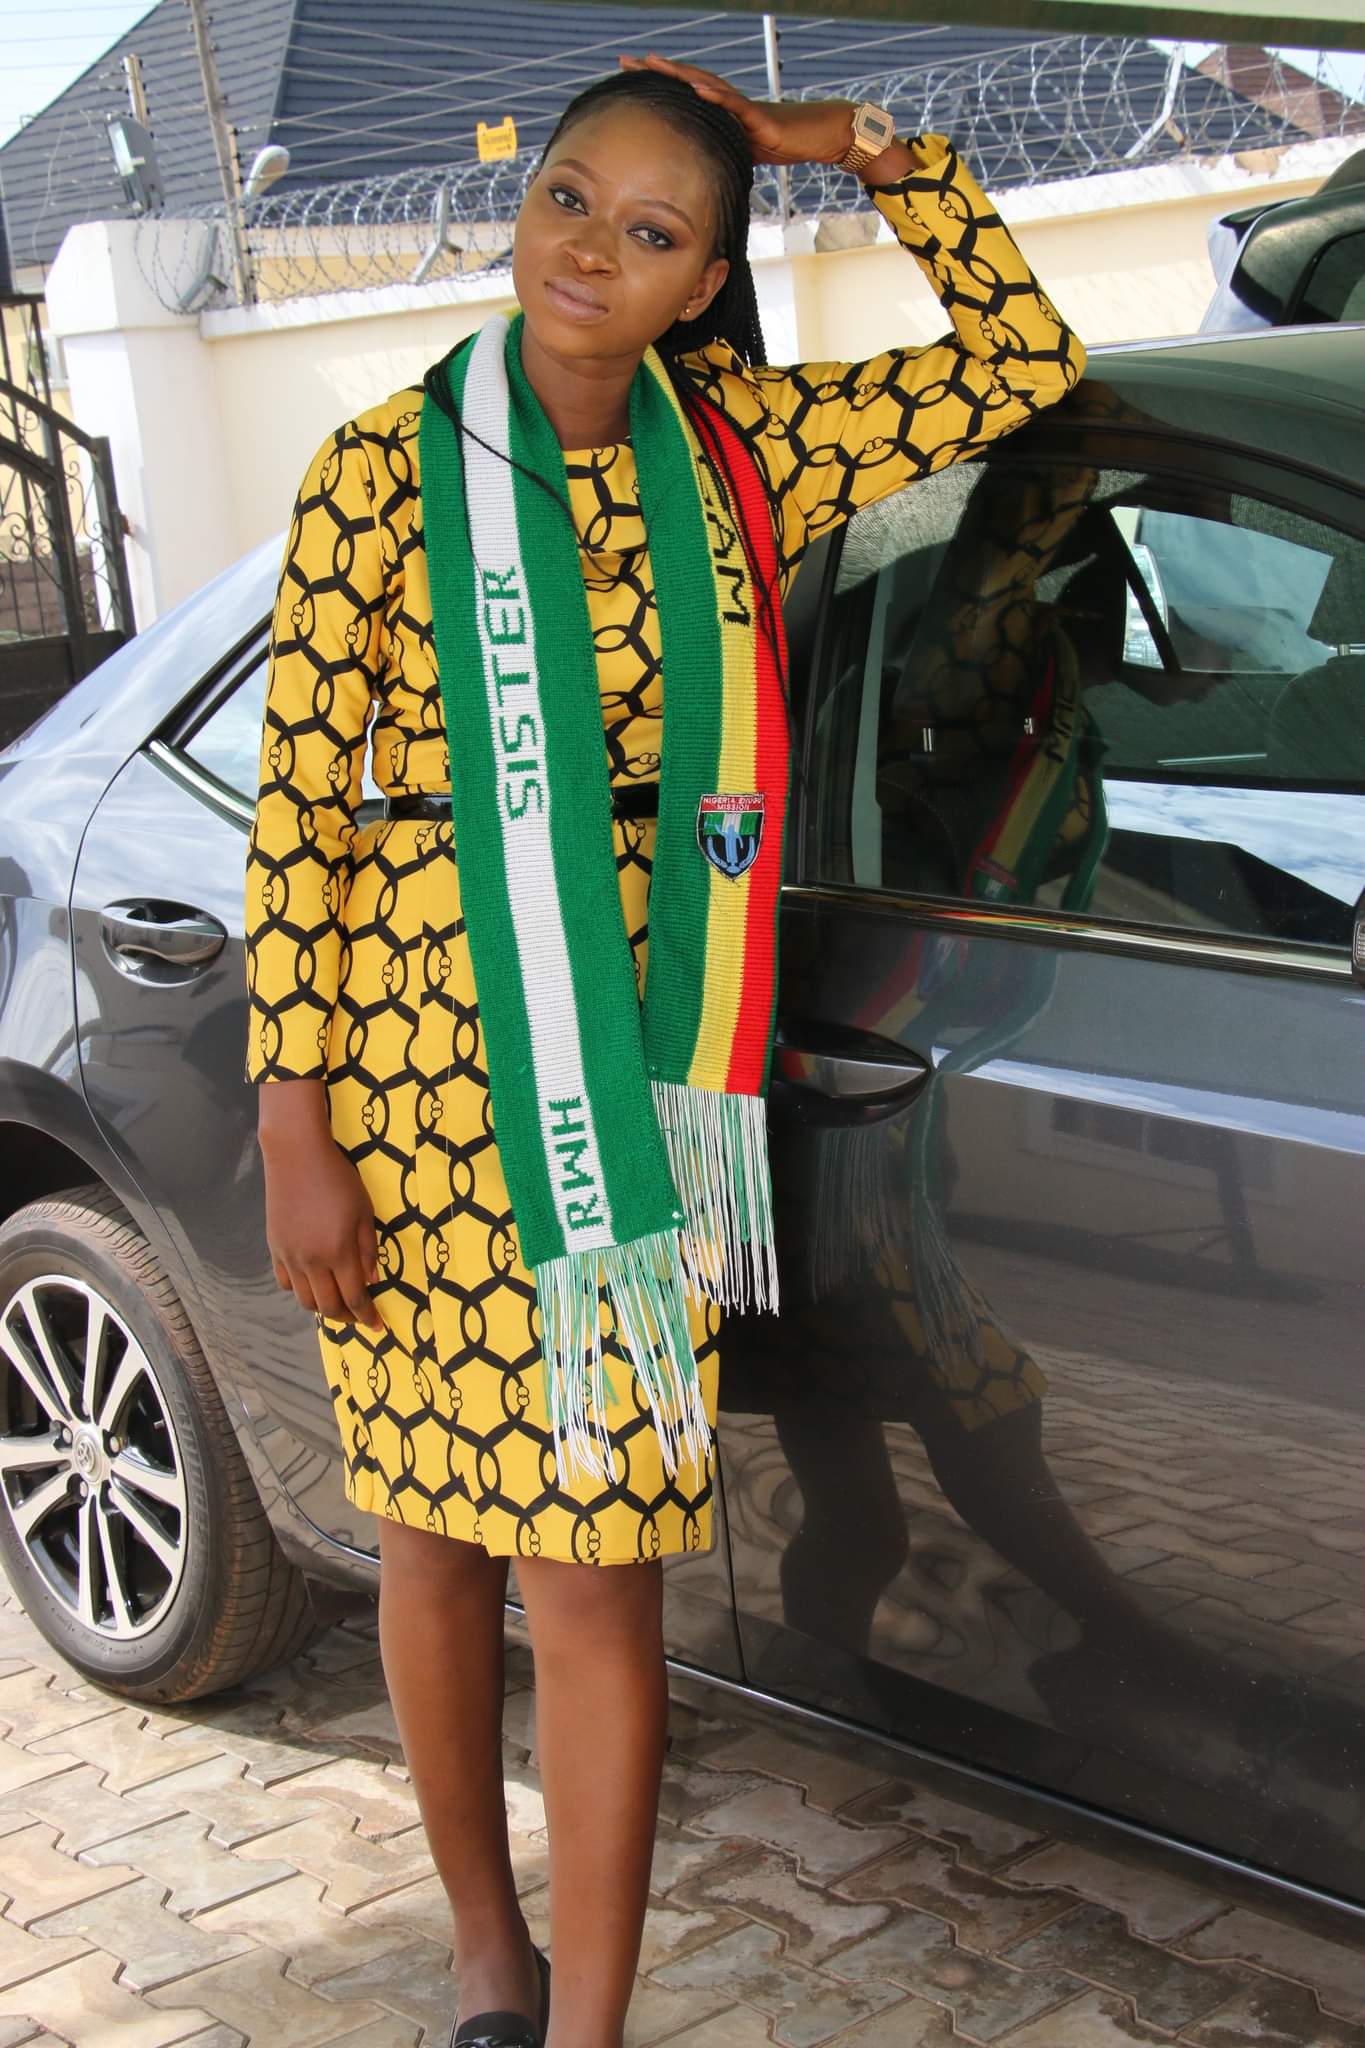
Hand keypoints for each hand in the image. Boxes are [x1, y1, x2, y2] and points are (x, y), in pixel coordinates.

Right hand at [258, 1081, 383, 1330]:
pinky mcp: (274, 1248)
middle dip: (348, 1317)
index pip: (355, 1297)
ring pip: (305, 1300)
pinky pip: (285, 1283)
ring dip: (323, 1307)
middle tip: (359, 1316)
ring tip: (337, 1303)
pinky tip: (312, 1284)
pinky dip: (300, 1290)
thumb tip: (372, 1280)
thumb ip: (368, 1248)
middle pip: (329, 1306)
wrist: (296, 1155)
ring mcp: (290, 1256)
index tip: (378, 1325)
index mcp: (339, 1252)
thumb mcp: (364, 1210)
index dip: (368, 1316)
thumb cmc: (338, 1178)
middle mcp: (312, 1261)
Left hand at [619, 52, 861, 167]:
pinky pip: (736, 106)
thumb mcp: (743, 149)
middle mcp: (728, 102)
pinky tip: (697, 88)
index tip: (627, 77)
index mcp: (721, 111)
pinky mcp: (761, 118)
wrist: (818, 135)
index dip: (656, 84)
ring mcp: (744, 107)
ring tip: (654, 65)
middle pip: (687, 80)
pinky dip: (716, 96)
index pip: (683, 93)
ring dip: (680, 75)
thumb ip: (720, 151)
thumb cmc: (782, 141)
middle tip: (625, 62)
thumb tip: (699, 170)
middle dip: (656, 71)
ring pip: (707, 85)